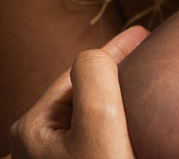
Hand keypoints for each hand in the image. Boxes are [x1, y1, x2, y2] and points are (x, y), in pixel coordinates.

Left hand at [9, 26, 148, 158]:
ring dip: (115, 98)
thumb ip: (95, 76)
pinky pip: (95, 135)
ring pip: (89, 114)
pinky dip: (115, 122)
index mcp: (33, 126)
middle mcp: (37, 142)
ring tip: (142, 85)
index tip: (143, 32)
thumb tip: (99, 55)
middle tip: (145, 51)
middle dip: (114, 72)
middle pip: (82, 91)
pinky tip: (131, 121)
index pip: (78, 72)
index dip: (114, 50)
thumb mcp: (100, 120)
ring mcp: (55, 157)